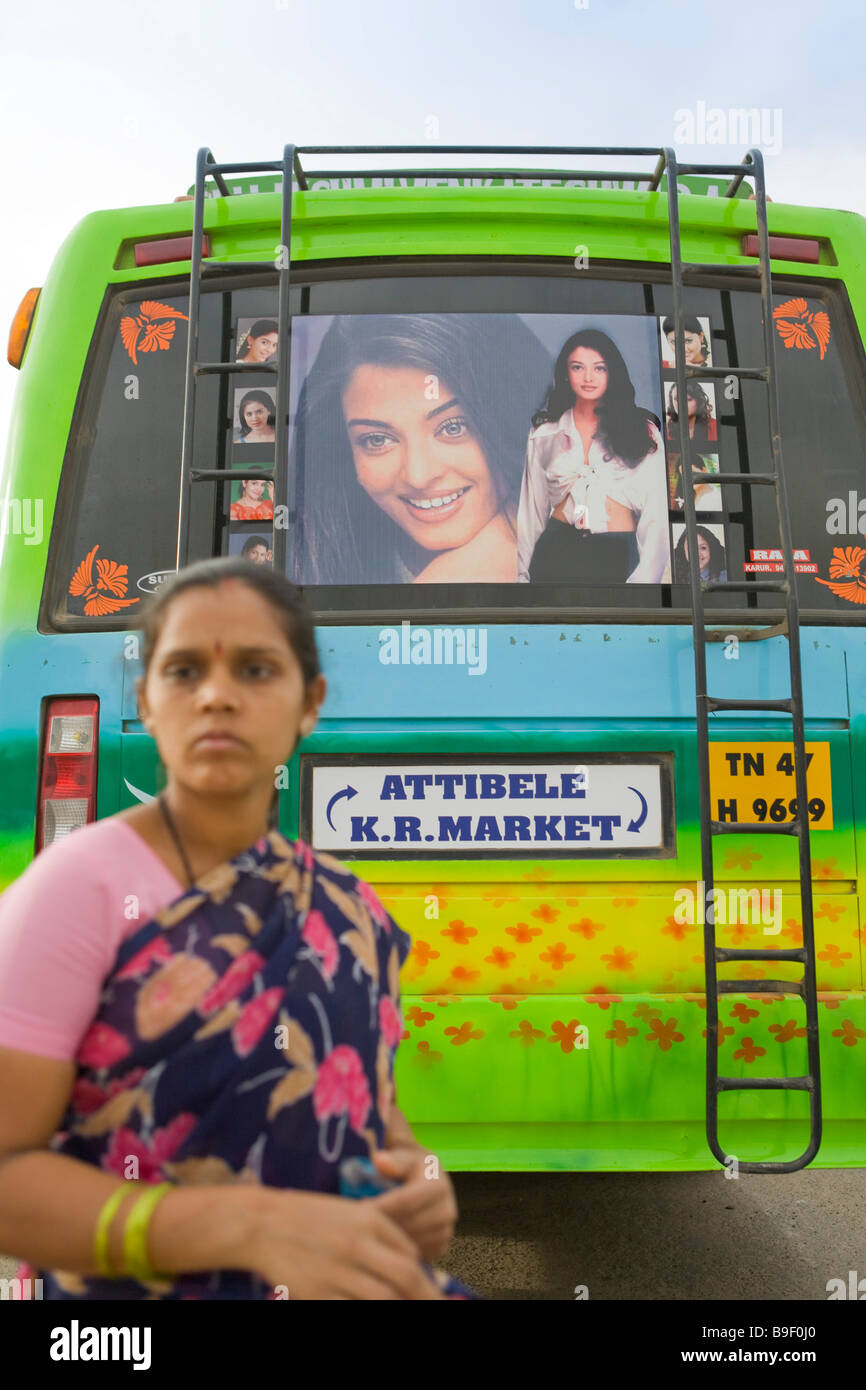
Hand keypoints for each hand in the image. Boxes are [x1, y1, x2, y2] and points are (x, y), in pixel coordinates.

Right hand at [245, 1189, 445, 1299]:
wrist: (263, 1224)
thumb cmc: (309, 1215)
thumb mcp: (349, 1212)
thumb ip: (381, 1233)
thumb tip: (411, 1260)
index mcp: (368, 1219)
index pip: (410, 1253)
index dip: (423, 1275)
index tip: (428, 1287)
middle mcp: (356, 1244)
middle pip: (405, 1277)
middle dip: (425, 1295)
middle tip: (439, 1305)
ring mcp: (337, 1271)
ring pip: (383, 1297)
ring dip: (396, 1302)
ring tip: (402, 1303)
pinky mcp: (318, 1294)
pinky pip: (352, 1307)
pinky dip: (365, 1307)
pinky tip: (368, 1303)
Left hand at [370, 1147, 457, 1261]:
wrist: (429, 1178)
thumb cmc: (410, 1165)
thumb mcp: (404, 1154)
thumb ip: (394, 1159)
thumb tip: (379, 1160)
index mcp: (438, 1185)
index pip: (404, 1201)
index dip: (380, 1206)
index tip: (358, 1208)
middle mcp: (447, 1210)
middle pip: (407, 1225)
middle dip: (383, 1225)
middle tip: (359, 1225)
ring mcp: (445, 1231)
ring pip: (411, 1244)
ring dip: (389, 1239)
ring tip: (369, 1232)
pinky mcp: (441, 1246)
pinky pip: (415, 1255)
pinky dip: (399, 1250)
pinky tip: (384, 1239)